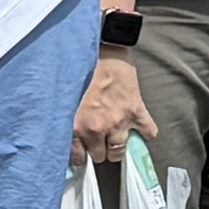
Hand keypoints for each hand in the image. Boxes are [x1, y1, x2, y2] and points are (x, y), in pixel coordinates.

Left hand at [71, 50, 152, 167]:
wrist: (104, 51)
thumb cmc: (81, 70)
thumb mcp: (65, 97)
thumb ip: (65, 118)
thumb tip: (60, 134)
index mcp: (78, 125)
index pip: (78, 157)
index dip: (80, 157)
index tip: (81, 155)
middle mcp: (98, 127)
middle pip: (100, 156)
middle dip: (98, 150)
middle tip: (97, 142)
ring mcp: (119, 121)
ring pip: (120, 151)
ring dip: (116, 148)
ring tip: (113, 141)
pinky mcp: (136, 111)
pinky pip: (148, 132)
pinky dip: (146, 133)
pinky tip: (140, 131)